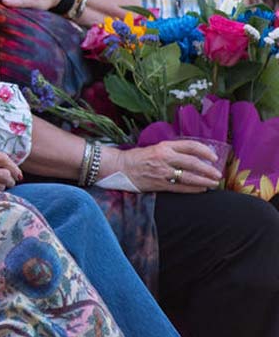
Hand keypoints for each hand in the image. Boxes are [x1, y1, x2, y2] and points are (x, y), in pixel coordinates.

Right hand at [105, 140, 220, 192]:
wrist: (119, 167)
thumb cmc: (137, 157)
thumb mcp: (155, 148)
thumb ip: (172, 151)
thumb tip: (193, 156)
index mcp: (164, 146)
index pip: (190, 146)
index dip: (205, 151)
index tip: (214, 157)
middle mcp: (164, 158)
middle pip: (192, 163)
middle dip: (208, 169)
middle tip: (217, 174)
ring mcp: (162, 172)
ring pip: (189, 177)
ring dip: (204, 181)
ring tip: (213, 183)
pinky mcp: (159, 184)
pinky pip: (180, 188)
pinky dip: (193, 189)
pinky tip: (201, 190)